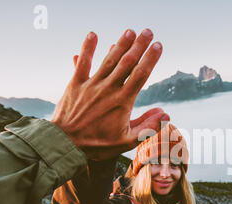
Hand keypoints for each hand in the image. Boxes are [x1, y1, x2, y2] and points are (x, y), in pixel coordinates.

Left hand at [51, 29, 169, 159]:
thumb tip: (166, 114)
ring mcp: (91, 85)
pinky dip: (87, 48)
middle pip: (127, 62)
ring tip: (130, 31)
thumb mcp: (126, 141)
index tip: (158, 46)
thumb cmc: (97, 145)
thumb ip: (147, 127)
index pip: (141, 75)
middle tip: (148, 31)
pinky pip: (83, 63)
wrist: (65, 144)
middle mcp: (109, 89)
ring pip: (109, 60)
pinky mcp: (75, 84)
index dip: (151, 59)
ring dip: (120, 44)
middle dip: (139, 45)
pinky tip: (93, 34)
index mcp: (123, 101)